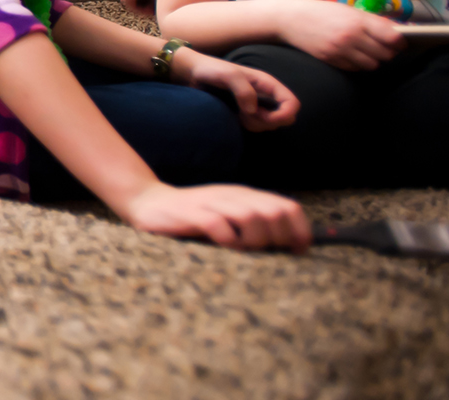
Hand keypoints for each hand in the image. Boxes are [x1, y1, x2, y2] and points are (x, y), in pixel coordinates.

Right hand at [115, 181, 309, 250]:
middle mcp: (232, 196)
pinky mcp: (190, 213)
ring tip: (244, 249)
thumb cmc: (193, 216)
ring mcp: (211, 202)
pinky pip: (218, 225)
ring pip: (251, 217)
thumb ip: (253, 223)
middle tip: (265, 252)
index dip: (299, 231)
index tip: (297, 251)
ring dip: (255, 240)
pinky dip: (228, 240)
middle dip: (277, 238)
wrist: (148, 202)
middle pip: (274, 213)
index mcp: (245, 196)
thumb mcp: (228, 215)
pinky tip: (224, 247)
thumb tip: (288, 246)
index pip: (288, 207)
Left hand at [175, 50, 297, 130]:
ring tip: (239, 114)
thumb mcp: (228, 75)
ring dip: (257, 125)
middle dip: (269, 122)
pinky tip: (236, 117)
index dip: (285, 115)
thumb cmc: (211, 70)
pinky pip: (258, 126)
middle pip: (286, 118)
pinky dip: (250, 126)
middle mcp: (266, 95)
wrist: (193, 74)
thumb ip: (243, 90)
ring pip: (271, 125)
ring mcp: (258, 105)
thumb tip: (253, 110)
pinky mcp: (246, 113)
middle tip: (248, 115)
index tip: (265, 118)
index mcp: (268, 84)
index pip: (293, 104)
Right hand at [273, 0, 404, 69]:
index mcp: (358, 21)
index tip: (399, 42)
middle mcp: (351, 37)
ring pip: (372, 65)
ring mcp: (340, 50)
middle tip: (381, 47)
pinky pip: (355, 68)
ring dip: (372, 60)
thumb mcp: (348, 10)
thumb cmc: (321, 12)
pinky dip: (357, 64)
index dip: (400, 42)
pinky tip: (350, 55)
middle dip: (387, 52)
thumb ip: (372, 21)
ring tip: (364, 51)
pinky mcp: (331, 60)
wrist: (290, 19)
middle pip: (385, 54)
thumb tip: (397, 32)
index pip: (393, 38)